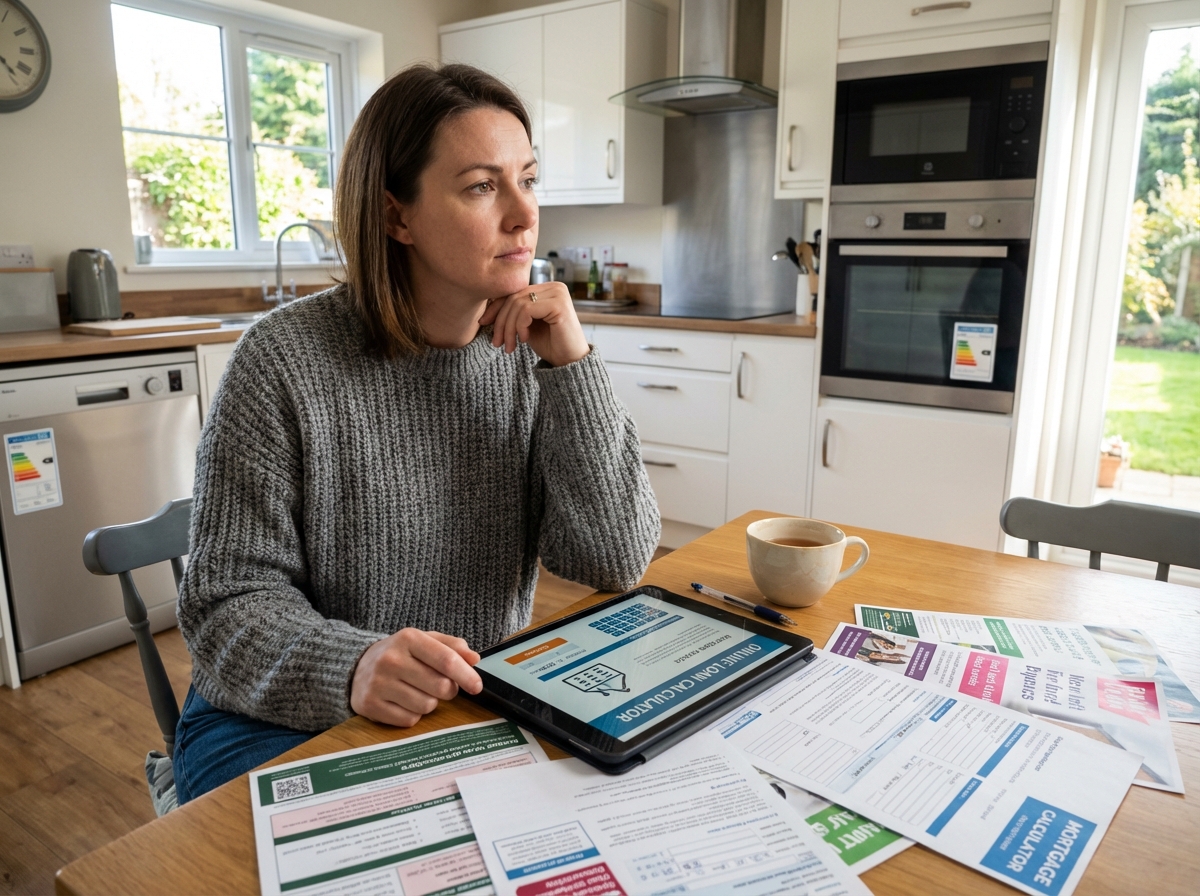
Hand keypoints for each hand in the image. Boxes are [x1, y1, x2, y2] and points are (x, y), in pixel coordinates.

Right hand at [350, 629, 481, 727]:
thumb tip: (474, 659)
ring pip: (426, 706)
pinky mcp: (369, 705)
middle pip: (440, 686)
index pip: (446, 659)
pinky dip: (412, 714)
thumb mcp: (424, 641)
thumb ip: (452, 646)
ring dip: (430, 703)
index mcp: (408, 638)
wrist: (357, 666)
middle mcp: (391, 659)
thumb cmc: (400, 653)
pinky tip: (403, 702)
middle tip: (441, 686)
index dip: (467, 675)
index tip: (477, 686)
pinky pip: (409, 720)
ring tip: (417, 691)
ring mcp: (378, 683)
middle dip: (449, 690)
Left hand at [479, 281, 589, 366]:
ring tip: (509, 346)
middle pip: (514, 297)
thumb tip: (485, 308)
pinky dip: (520, 326)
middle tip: (496, 342)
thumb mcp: (526, 325)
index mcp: (547, 288)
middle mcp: (554, 286)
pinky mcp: (559, 304)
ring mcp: (558, 293)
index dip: (495, 307)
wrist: (570, 362)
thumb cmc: (550, 344)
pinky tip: (525, 339)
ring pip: (518, 304)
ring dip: (509, 328)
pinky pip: (526, 310)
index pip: (514, 291)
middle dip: (501, 321)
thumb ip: (513, 312)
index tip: (483, 323)